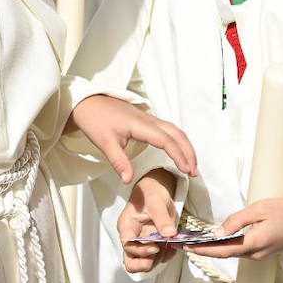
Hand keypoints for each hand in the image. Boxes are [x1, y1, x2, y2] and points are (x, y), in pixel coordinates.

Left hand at [66, 94, 196, 182]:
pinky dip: (179, 141)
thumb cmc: (96, 120)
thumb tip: (128, 180)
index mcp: (141, 125)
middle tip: (194, 172)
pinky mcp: (147, 120)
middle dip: (189, 152)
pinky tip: (179, 151)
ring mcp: (149, 119)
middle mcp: (149, 120)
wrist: (88, 102)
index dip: (179, 155)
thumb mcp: (105, 143)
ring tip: (191, 165)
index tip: (187, 170)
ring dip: (185, 146)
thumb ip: (118, 161)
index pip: (167, 140)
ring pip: (175, 130)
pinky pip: (169, 129)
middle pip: (177, 134)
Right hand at [118, 169, 181, 272]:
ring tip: (170, 245)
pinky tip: (173, 245)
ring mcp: (143, 242)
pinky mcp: (153, 244)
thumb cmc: (151, 192)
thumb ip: (162, 219)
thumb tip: (169, 234)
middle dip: (146, 263)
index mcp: (127, 227)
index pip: (128, 247)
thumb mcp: (156, 202)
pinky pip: (158, 258)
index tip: (156, 247)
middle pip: (131, 261)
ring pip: (146, 262)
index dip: (141, 251)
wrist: (158, 188)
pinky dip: (167, 255)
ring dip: (159, 258)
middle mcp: (132, 238)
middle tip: (160, 253)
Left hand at [186, 198, 282, 260]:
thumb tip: (217, 232)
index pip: (222, 250)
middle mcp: (255, 254)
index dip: (203, 250)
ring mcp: (259, 255)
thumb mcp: (259, 209)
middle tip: (184, 245)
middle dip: (203, 250)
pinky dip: (224, 248)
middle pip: (224, 254)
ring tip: (194, 243)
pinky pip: (239, 251)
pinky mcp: (262, 252)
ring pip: (231, 253)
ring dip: (213, 249)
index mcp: (253, 243)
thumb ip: (237, 221)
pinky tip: (215, 242)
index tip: (187, 247)